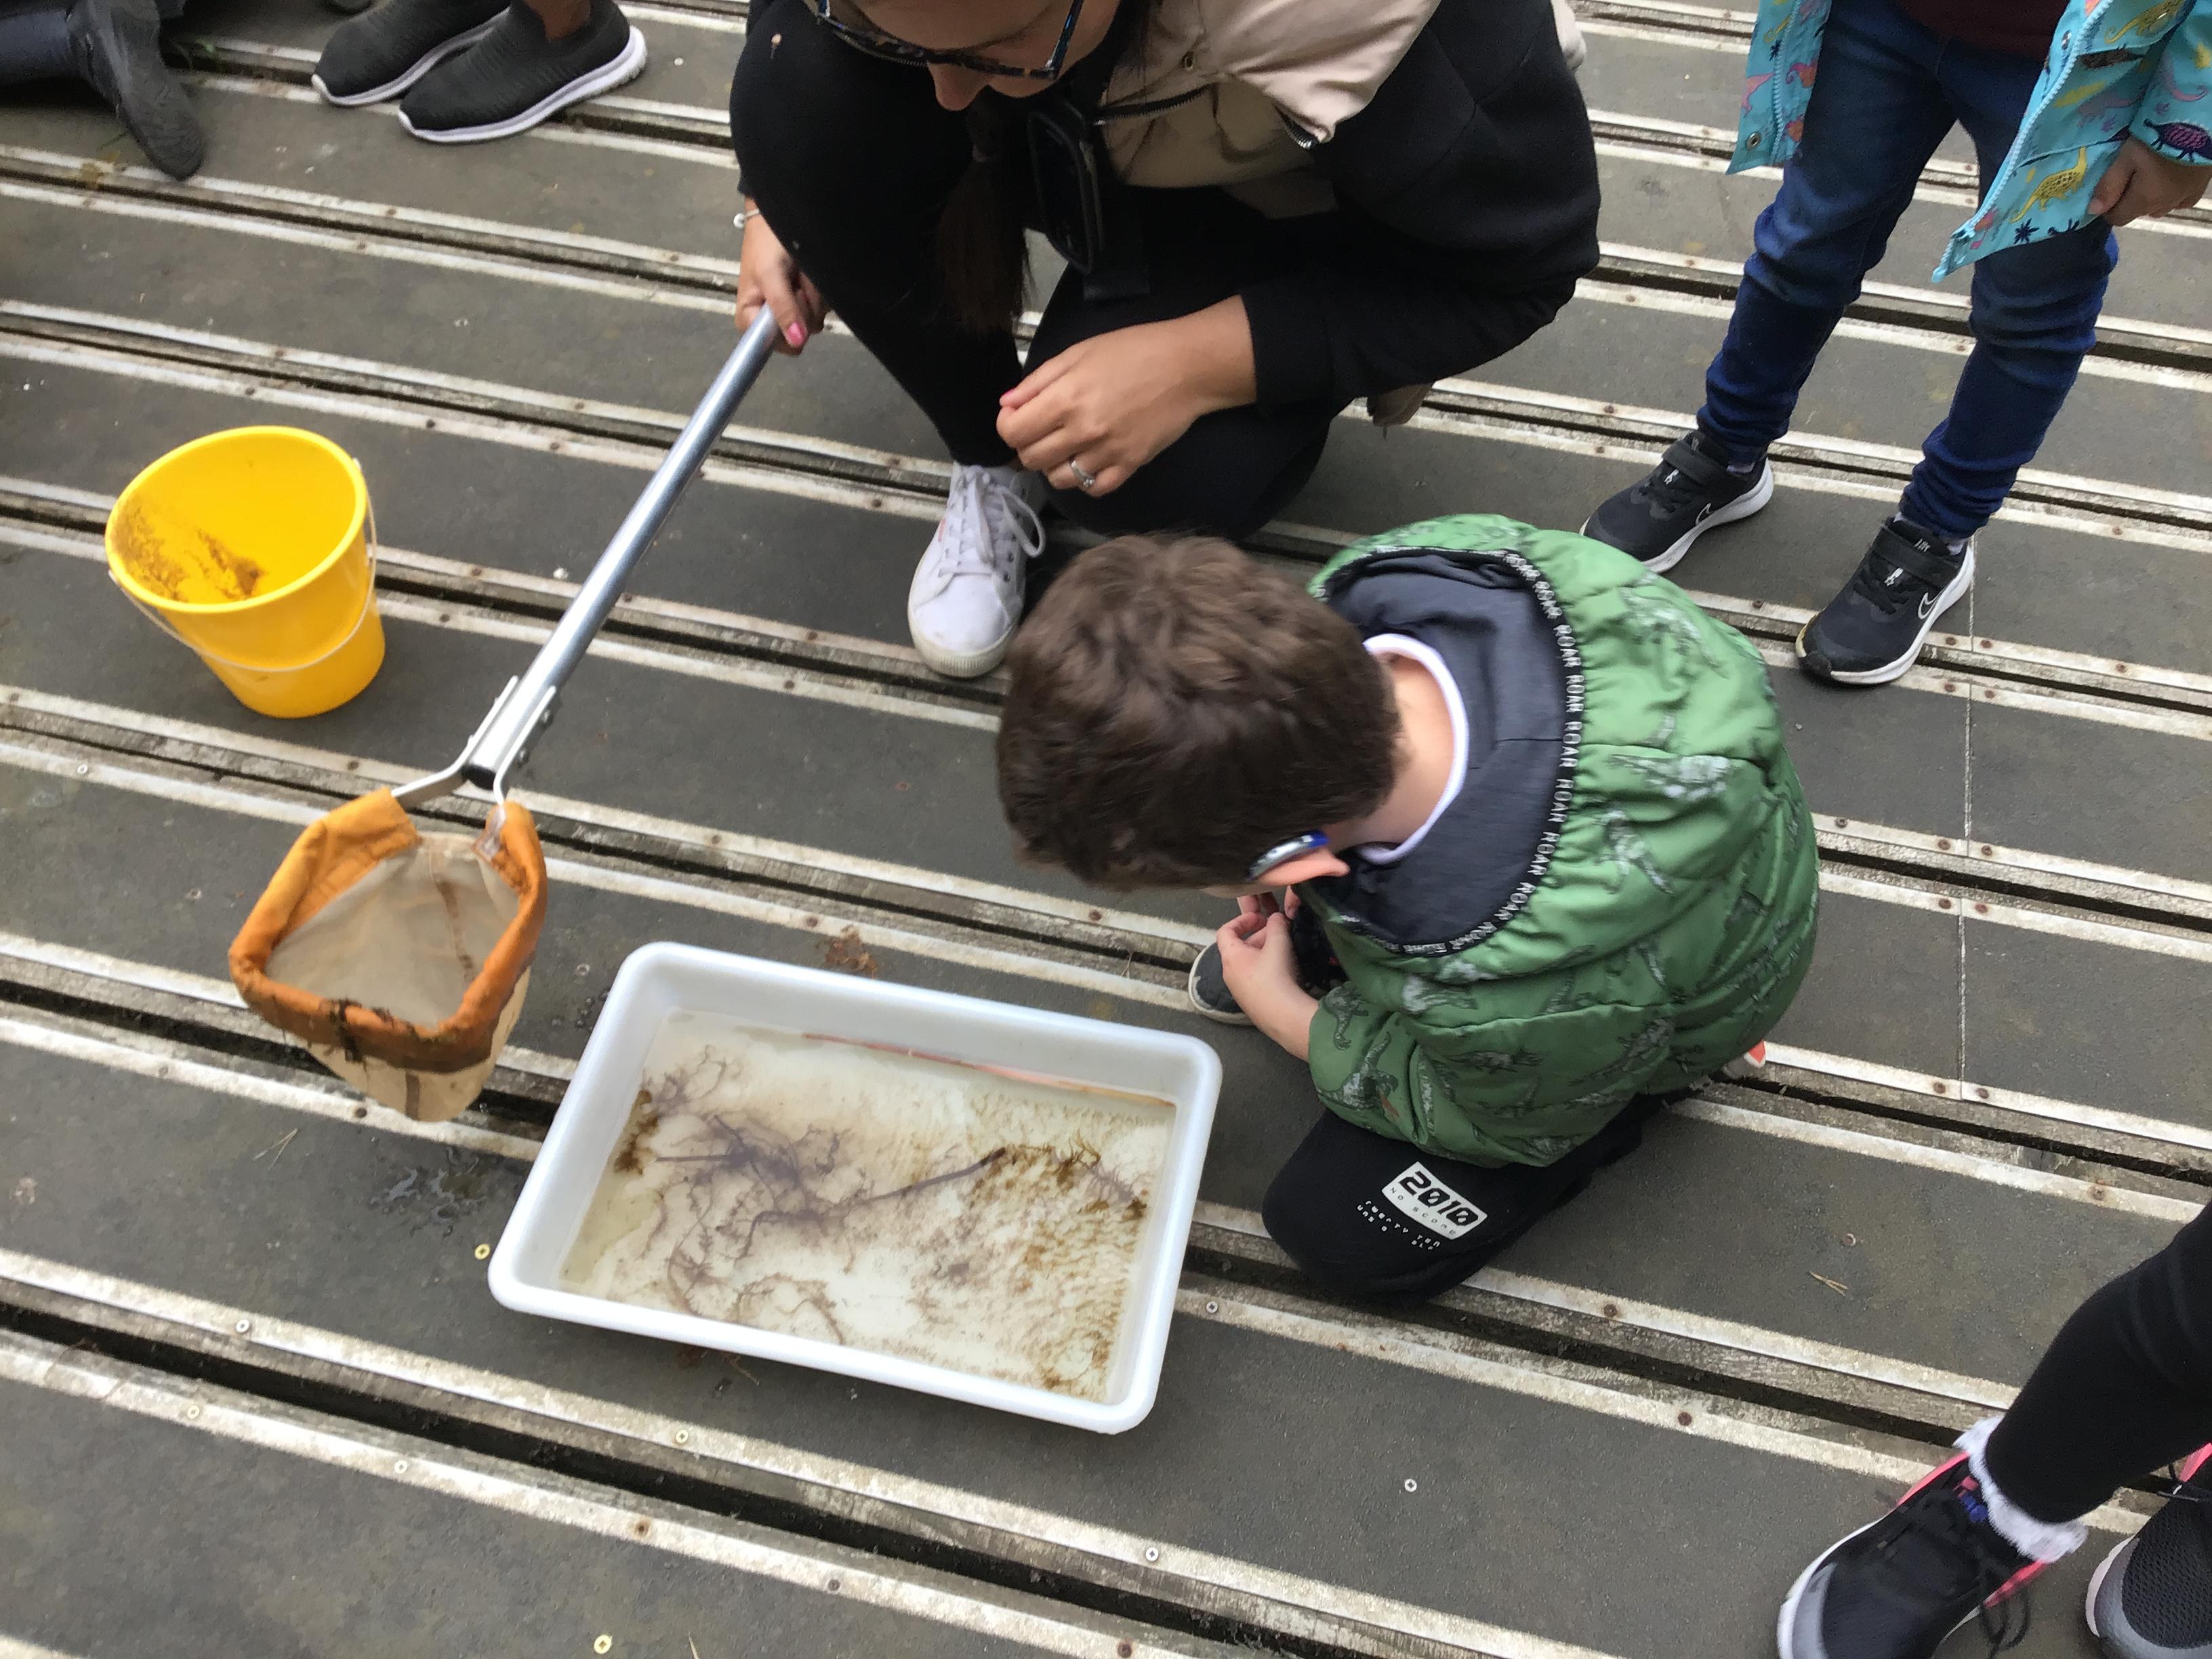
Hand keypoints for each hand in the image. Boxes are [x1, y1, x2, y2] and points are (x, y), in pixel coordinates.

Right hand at [735, 205, 825, 355]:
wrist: (782, 215)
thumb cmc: (766, 244)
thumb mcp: (770, 275)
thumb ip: (782, 309)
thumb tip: (796, 343)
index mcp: (751, 318)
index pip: (771, 345)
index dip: (785, 332)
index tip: (789, 307)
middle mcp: (773, 319)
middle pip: (798, 334)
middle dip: (802, 307)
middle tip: (795, 282)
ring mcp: (794, 310)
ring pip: (814, 321)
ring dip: (813, 295)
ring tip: (801, 272)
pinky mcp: (810, 300)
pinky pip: (824, 307)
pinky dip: (820, 290)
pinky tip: (810, 274)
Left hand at [997, 299, 1255, 496]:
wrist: (1187, 367)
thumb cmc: (1133, 351)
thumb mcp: (1078, 353)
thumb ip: (1039, 381)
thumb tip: (1008, 404)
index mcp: (1065, 399)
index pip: (1013, 431)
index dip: (1008, 424)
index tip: (1019, 415)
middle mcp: (1082, 431)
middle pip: (1031, 459)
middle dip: (1028, 444)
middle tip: (1042, 428)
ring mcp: (1106, 453)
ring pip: (1058, 479)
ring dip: (1054, 464)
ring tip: (1067, 445)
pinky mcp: (1129, 466)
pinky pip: (1093, 489)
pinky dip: (1085, 480)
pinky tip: (1090, 460)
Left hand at [1216, 900, 1317, 1060]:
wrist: (1283, 1016)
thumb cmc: (1276, 975)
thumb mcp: (1279, 943)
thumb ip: (1277, 925)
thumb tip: (1277, 918)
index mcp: (1231, 957)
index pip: (1225, 931)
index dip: (1241, 920)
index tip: (1259, 918)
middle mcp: (1229, 974)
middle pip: (1239, 947)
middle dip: (1259, 936)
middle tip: (1279, 934)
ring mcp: (1238, 991)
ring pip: (1248, 964)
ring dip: (1264, 952)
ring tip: (1285, 951)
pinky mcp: (1250, 1003)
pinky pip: (1254, 979)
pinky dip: (1266, 969)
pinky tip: (1284, 972)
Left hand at [2089, 137, 2210, 226]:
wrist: (2199, 126)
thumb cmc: (2158, 139)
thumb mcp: (2126, 157)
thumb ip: (2109, 185)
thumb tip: (2093, 211)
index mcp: (2144, 200)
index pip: (2118, 218)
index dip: (2108, 209)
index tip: (2107, 192)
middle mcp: (2164, 205)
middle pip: (2138, 212)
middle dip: (2129, 201)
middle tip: (2129, 177)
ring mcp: (2184, 198)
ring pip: (2159, 208)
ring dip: (2150, 199)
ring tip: (2149, 176)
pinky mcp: (2199, 188)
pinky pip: (2181, 201)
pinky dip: (2171, 196)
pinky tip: (2170, 181)